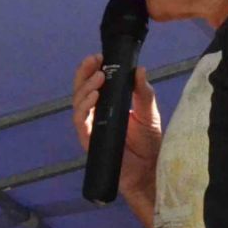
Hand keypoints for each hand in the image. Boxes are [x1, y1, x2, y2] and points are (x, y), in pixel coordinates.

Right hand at [71, 54, 162, 191]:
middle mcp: (96, 114)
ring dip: (85, 88)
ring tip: (99, 78)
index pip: (93, 83)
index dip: (92, 69)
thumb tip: (139, 69)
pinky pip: (80, 121)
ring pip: (77, 103)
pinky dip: (84, 107)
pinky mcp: (89, 139)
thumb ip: (143, 92)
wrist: (149, 170)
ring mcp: (90, 126)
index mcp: (108, 105)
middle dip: (84, 73)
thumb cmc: (149, 143)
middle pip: (80, 90)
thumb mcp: (149, 112)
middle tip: (94, 61)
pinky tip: (94, 97)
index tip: (99, 57)